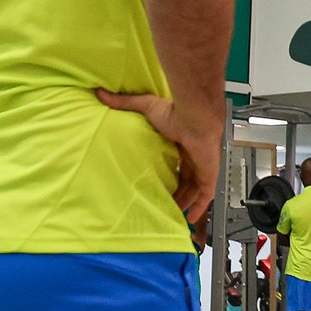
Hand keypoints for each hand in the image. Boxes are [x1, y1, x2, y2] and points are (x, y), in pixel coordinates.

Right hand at [97, 90, 220, 220]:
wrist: (195, 117)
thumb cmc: (174, 111)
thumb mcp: (145, 106)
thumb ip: (124, 103)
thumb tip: (101, 94)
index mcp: (182, 143)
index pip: (177, 163)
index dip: (170, 174)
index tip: (158, 183)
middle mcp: (194, 157)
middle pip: (186, 181)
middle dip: (178, 193)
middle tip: (163, 204)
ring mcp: (203, 166)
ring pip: (195, 191)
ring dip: (186, 202)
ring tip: (172, 215)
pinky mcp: (209, 175)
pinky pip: (206, 196)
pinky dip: (200, 207)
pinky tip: (191, 217)